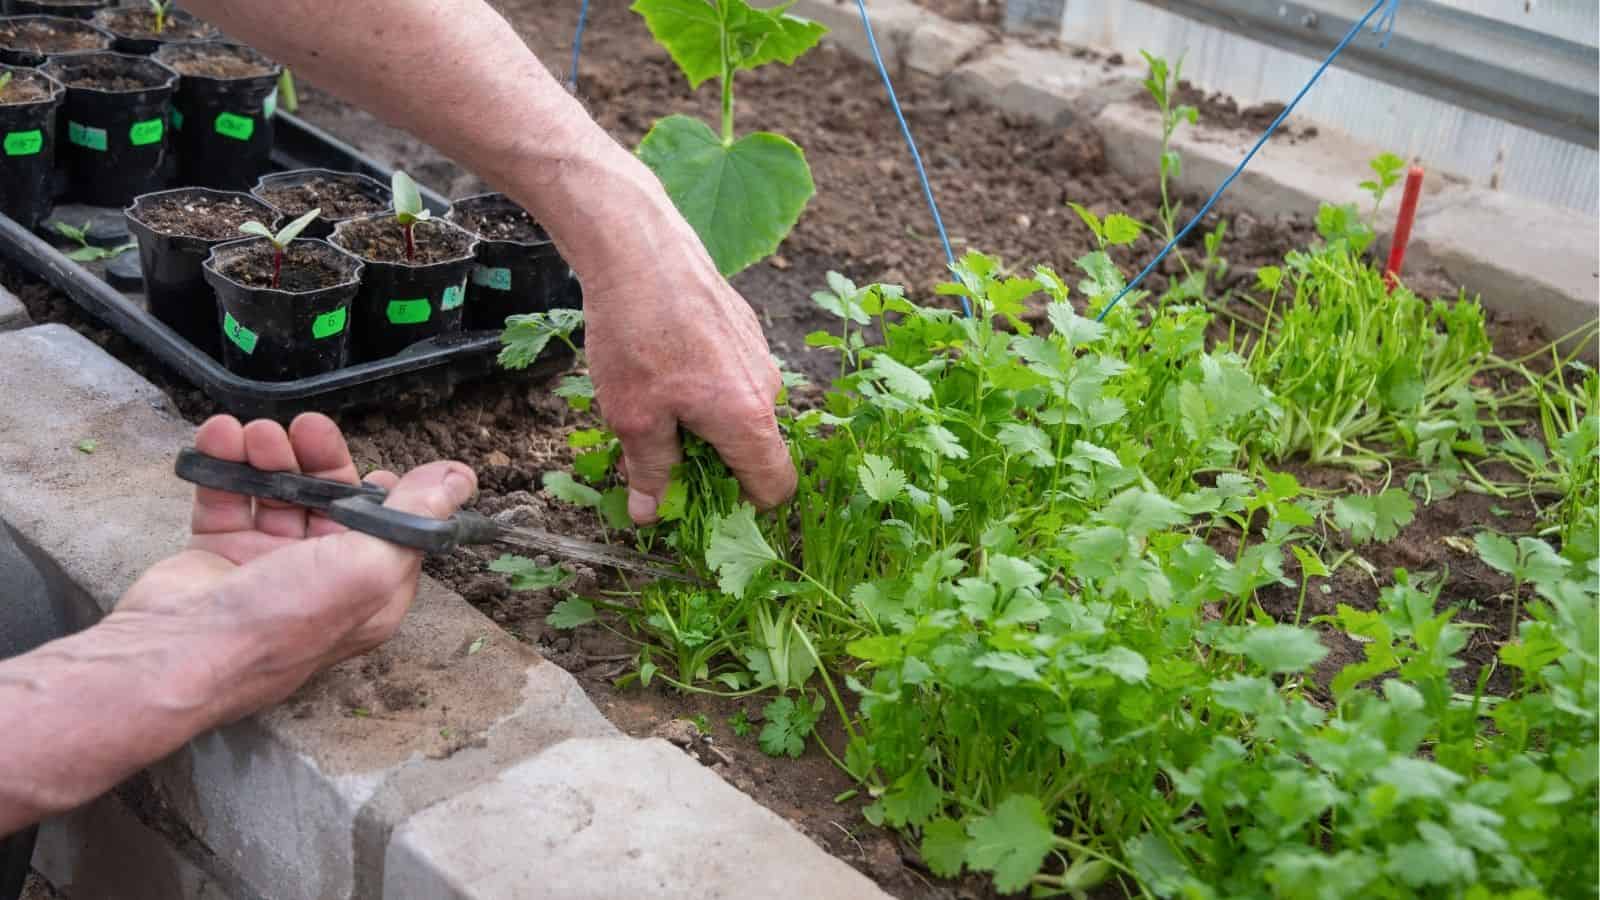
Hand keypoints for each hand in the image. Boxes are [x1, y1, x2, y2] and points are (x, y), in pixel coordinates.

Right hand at [109, 413, 475, 722]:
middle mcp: (322, 579)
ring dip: (269, 455)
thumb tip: (462, 477)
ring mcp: (267, 566)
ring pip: (278, 492)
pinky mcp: (218, 552)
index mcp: (369, 590)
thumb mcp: (369, 565)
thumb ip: (417, 517)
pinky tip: (218, 435)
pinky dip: (224, 464)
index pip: (389, 529)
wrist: (177, 653)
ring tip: (253, 433)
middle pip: (331, 502)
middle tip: (304, 427)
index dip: (383, 494)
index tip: (373, 469)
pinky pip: (227, 496)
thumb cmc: (283, 619)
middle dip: (319, 460)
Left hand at [579, 191, 797, 524]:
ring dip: (704, 423)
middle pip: (754, 449)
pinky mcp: (743, 327)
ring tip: (651, 406)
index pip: (776, 487)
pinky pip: (732, 376)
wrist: (639, 249)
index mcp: (748, 420)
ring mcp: (759, 354)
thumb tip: (651, 514)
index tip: (707, 508)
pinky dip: (704, 387)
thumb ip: (651, 471)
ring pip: (739, 410)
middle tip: (660, 458)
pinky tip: (659, 366)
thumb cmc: (637, 336)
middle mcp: (766, 388)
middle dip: (713, 464)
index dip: (747, 508)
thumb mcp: (633, 419)